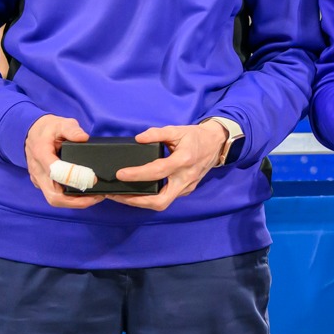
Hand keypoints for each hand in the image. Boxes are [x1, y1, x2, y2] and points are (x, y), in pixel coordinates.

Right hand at [24, 114, 102, 208]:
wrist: (32, 132)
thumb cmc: (48, 128)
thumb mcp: (61, 123)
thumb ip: (72, 129)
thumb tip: (84, 137)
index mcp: (41, 154)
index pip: (55, 171)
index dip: (73, 178)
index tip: (92, 180)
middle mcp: (38, 171)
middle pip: (53, 195)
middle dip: (75, 201)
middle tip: (96, 198)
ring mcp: (38, 179)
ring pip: (54, 199)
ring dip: (74, 202)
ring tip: (94, 198)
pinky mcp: (42, 182)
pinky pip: (54, 195)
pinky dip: (70, 199)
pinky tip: (85, 195)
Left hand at [110, 121, 226, 210]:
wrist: (216, 143)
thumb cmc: (195, 136)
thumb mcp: (177, 130)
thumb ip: (157, 133)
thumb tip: (138, 139)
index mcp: (183, 160)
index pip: (157, 171)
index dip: (137, 174)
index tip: (120, 174)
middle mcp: (185, 178)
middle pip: (160, 201)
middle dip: (137, 201)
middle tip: (118, 196)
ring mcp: (187, 187)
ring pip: (162, 203)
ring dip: (141, 202)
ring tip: (123, 196)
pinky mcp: (187, 190)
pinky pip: (167, 198)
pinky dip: (150, 198)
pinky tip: (138, 193)